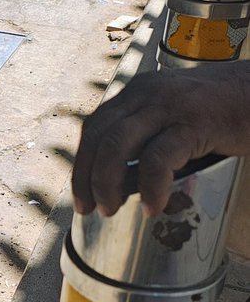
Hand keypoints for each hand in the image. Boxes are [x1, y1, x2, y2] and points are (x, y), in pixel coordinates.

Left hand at [72, 64, 249, 217]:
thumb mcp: (173, 115)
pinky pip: (157, 158)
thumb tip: (118, 179)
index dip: (81, 164)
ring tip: (112, 209)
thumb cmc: (221, 111)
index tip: (82, 194)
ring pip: (117, 145)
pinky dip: (149, 187)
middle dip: (87, 178)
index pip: (95, 128)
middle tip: (91, 208)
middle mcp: (147, 94)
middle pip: (98, 137)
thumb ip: (146, 135)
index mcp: (138, 92)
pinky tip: (152, 206)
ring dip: (106, 183)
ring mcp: (169, 106)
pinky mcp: (193, 123)